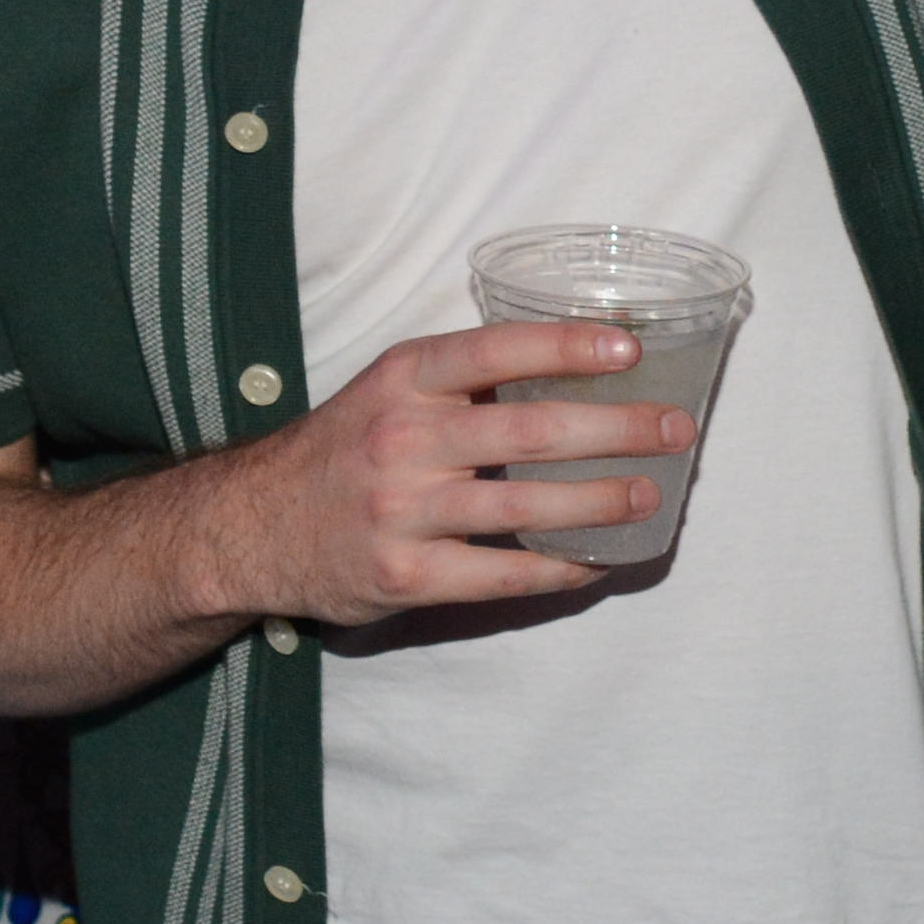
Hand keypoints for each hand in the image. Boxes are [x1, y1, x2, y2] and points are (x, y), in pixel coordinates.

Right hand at [182, 317, 690, 631]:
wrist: (248, 527)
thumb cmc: (338, 450)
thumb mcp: (384, 392)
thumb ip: (461, 382)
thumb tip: (575, 370)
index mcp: (402, 380)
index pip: (494, 349)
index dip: (566, 347)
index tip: (629, 351)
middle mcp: (401, 440)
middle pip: (528, 432)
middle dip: (616, 430)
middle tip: (675, 429)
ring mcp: (403, 513)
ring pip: (524, 508)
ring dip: (600, 502)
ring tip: (651, 495)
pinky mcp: (406, 576)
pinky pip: (501, 575)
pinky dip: (558, 569)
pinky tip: (597, 561)